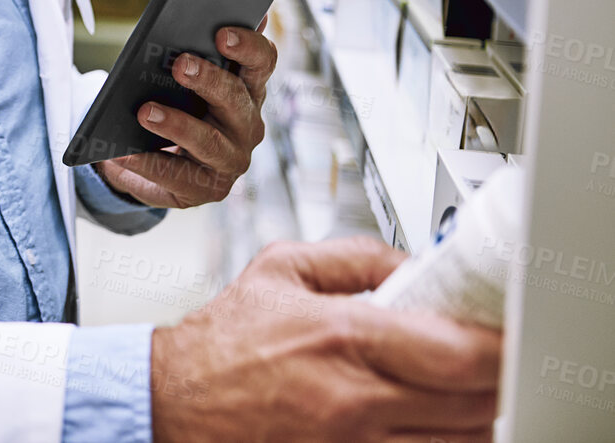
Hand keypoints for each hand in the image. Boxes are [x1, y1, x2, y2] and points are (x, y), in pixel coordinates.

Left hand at [95, 21, 275, 206]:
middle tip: (181, 64)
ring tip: (144, 112)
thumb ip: (195, 50)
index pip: (262, 62)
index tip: (222, 33)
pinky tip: (122, 152)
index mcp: (248, 89)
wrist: (159, 164)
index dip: (248, 46)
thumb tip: (194, 14)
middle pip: (235, 99)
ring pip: (209, 141)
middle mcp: (247, 124)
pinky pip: (177, 176)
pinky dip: (147, 163)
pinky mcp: (208, 188)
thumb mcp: (183, 82)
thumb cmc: (177, 109)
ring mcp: (231, 159)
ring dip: (177, 125)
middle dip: (209, 80)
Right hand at [151, 238, 501, 441]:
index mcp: (342, 336)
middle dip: (493, 377)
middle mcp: (355, 398)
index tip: (506, 330)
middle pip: (474, 402)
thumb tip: (416, 264)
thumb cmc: (224, 342)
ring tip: (458, 386)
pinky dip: (439, 438)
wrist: (175, 402)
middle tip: (491, 355)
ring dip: (473, 413)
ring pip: (459, 439)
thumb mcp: (280, 269)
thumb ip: (355, 256)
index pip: (459, 352)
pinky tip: (428, 417)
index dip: (499, 345)